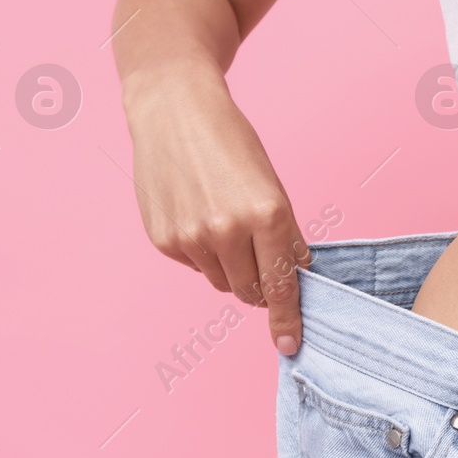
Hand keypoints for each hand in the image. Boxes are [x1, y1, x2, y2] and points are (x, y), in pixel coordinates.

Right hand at [123, 64, 309, 354]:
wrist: (174, 111)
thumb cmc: (231, 144)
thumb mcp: (271, 185)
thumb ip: (284, 235)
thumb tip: (294, 278)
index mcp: (265, 214)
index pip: (281, 283)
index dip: (287, 318)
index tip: (290, 345)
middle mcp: (226, 231)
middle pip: (250, 290)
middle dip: (259, 284)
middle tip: (258, 257)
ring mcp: (190, 238)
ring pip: (221, 280)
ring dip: (230, 265)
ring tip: (222, 221)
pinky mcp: (163, 240)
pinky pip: (194, 265)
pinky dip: (200, 250)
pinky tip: (195, 213)